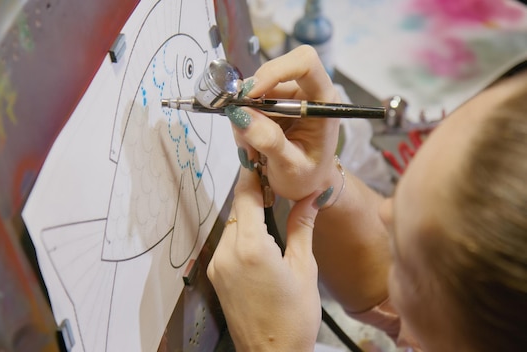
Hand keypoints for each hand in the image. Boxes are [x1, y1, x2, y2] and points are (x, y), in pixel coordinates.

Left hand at [207, 168, 320, 350]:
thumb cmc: (294, 318)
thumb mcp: (304, 268)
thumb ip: (302, 227)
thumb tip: (311, 197)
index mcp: (251, 247)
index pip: (246, 196)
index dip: (252, 174)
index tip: (257, 156)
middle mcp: (227, 253)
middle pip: (237, 208)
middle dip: (253, 193)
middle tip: (271, 181)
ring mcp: (218, 265)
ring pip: (231, 224)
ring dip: (247, 214)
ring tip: (269, 208)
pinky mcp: (216, 275)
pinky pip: (227, 243)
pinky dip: (241, 233)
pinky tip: (260, 237)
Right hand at [230, 45, 341, 200]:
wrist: (309, 186)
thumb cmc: (309, 179)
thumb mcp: (290, 167)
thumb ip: (269, 141)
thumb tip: (241, 115)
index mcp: (323, 102)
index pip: (305, 63)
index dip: (276, 71)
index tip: (251, 95)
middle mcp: (309, 92)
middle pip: (274, 70)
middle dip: (252, 95)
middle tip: (241, 124)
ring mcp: (290, 97)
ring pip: (257, 88)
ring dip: (245, 114)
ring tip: (250, 148)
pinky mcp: (275, 104)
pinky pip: (250, 102)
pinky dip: (243, 120)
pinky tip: (250, 143)